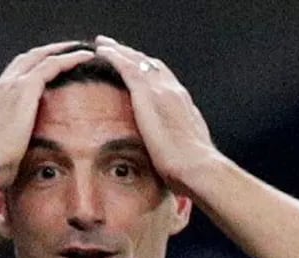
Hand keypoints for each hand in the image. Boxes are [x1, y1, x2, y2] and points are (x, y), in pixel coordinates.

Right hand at [0, 41, 93, 186]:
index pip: (16, 73)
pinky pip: (53, 64)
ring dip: (63, 50)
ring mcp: (12, 84)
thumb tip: (16, 158)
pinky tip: (87, 57)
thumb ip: (9, 143)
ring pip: (42, 56)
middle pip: (29, 58)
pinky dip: (70, 58)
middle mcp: (2, 85)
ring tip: (83, 50)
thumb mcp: (0, 149)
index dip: (34, 66)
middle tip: (69, 49)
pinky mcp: (25, 88)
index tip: (50, 65)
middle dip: (49, 51)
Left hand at [94, 35, 215, 193]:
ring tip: (104, 45)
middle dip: (136, 56)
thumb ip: (178, 146)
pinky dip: (114, 56)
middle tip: (119, 49)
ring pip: (138, 61)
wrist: (196, 167)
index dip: (152, 72)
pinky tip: (102, 51)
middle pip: (152, 65)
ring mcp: (161, 90)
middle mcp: (174, 91)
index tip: (140, 68)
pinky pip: (126, 66)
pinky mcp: (146, 94)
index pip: (166, 81)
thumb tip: (174, 155)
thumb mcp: (185, 153)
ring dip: (121, 51)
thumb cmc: (192, 170)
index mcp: (183, 105)